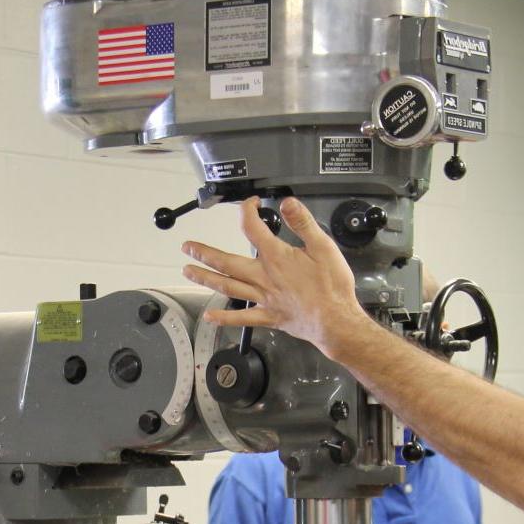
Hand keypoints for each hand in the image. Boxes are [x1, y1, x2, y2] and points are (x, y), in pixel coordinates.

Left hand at [181, 197, 371, 357]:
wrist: (336, 321)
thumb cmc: (332, 286)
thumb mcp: (324, 247)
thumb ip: (303, 223)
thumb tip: (287, 202)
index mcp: (276, 257)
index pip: (252, 229)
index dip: (247, 211)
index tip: (250, 204)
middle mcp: (263, 277)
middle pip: (226, 263)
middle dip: (204, 253)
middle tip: (187, 247)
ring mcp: (263, 298)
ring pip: (227, 287)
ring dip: (205, 278)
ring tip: (188, 271)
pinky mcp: (268, 317)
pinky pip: (242, 318)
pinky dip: (224, 318)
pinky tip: (210, 316)